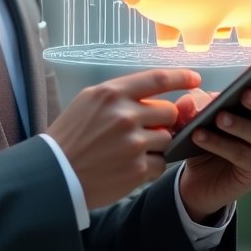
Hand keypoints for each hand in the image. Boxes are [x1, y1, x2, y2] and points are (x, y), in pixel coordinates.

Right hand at [47, 69, 201, 208]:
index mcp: (112, 93)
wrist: (55, 173)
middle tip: (142, 130)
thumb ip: (121, 96)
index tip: (195, 79)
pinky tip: (129, 166)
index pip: (158, 79)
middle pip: (168, 112)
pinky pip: (160, 163)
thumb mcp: (89, 102)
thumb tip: (154, 97)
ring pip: (166, 139)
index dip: (181, 77)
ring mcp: (133, 143)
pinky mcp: (137, 169)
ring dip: (155, 145)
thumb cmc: (71, 136)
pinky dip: (150, 165)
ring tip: (129, 151)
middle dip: (161, 121)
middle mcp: (125, 115)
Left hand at [177, 64, 250, 222]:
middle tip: (244, 94)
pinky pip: (241, 154)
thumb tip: (193, 100)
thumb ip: (196, 102)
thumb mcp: (196, 113)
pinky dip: (220, 144)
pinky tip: (200, 136)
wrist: (198, 176)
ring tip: (218, 118)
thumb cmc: (206, 134)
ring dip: (237, 125)